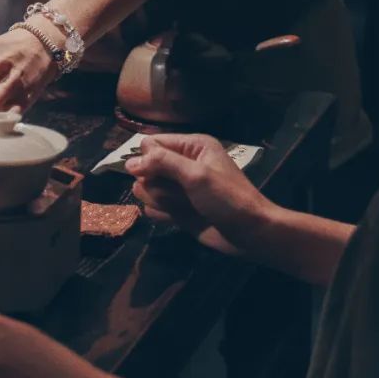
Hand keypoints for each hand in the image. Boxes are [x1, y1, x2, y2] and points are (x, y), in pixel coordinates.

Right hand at [125, 134, 272, 255]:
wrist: (249, 233)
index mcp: (191, 146)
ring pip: (144, 189)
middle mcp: (182, 163)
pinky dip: (163, 214)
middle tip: (183, 193)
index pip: (150, 144)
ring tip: (185, 206)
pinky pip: (151, 208)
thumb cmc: (228, 199)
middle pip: (144, 169)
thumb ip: (162, 163)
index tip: (161, 174)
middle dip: (158, 184)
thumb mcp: (196, 175)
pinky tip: (181, 218)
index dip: (150, 160)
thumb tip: (129, 163)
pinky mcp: (175, 208)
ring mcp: (177, 187)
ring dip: (161, 201)